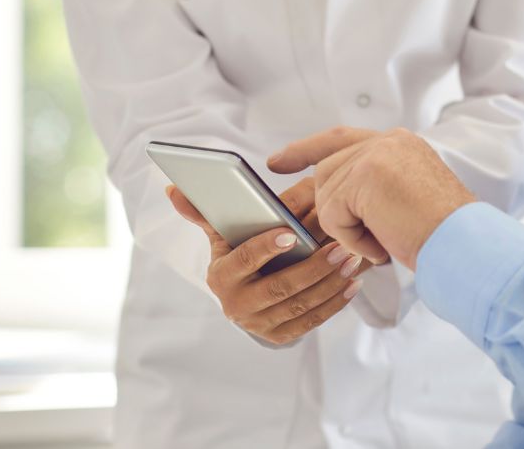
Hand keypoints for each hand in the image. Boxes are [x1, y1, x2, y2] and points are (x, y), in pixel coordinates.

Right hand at [166, 181, 365, 344]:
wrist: (244, 298)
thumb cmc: (236, 255)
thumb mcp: (220, 235)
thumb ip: (201, 211)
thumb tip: (172, 187)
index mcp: (220, 278)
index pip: (245, 260)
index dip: (268, 247)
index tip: (293, 233)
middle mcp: (237, 306)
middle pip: (280, 287)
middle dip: (314, 267)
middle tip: (340, 247)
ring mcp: (260, 324)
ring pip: (301, 305)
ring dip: (330, 283)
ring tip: (351, 260)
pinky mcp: (281, 336)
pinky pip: (312, 321)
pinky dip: (335, 303)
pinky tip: (352, 283)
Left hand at [268, 127, 475, 268]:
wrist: (465, 245)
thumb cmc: (440, 235)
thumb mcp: (403, 200)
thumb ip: (370, 188)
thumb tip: (327, 200)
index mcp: (399, 143)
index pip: (339, 138)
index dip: (305, 149)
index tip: (277, 162)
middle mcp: (387, 141)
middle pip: (327, 170)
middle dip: (328, 207)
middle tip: (361, 239)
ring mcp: (376, 154)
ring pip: (327, 195)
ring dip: (349, 229)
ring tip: (384, 241)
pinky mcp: (365, 175)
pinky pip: (333, 214)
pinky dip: (352, 239)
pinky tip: (382, 245)